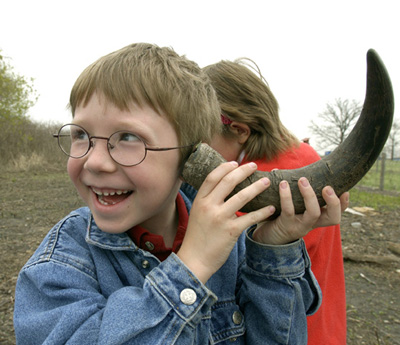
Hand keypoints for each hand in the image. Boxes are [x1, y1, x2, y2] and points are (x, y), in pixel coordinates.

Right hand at [177, 162, 275, 282]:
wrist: (194, 260)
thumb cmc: (197, 237)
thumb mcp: (197, 214)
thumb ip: (208, 200)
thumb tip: (222, 187)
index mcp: (200, 201)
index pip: (212, 177)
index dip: (225, 167)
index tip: (236, 163)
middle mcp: (209, 206)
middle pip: (228, 181)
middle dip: (244, 171)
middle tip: (254, 166)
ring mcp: (220, 218)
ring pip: (243, 196)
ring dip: (257, 187)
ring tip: (266, 182)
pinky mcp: (231, 231)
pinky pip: (250, 218)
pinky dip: (263, 212)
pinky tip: (271, 208)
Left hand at [252, 177, 348, 244]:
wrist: (266, 237)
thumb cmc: (279, 218)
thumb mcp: (289, 207)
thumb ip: (288, 191)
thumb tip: (276, 168)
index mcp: (316, 219)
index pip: (336, 214)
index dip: (343, 204)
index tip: (345, 191)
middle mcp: (311, 224)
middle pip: (333, 217)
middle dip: (333, 202)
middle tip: (327, 187)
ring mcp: (300, 226)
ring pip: (313, 213)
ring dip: (309, 195)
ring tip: (303, 180)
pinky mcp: (286, 225)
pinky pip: (289, 211)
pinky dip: (286, 196)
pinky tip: (283, 184)